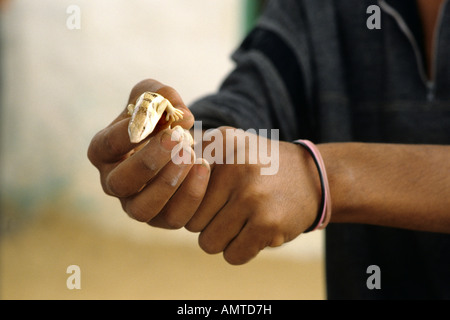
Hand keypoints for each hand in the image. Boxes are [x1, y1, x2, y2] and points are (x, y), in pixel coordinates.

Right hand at [87, 79, 210, 227]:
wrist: (177, 142)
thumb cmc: (158, 117)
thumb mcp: (156, 96)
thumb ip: (162, 95)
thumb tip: (183, 116)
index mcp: (104, 151)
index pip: (105, 146)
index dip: (126, 133)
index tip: (151, 118)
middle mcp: (114, 182)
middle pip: (120, 183)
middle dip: (148, 162)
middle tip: (176, 138)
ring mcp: (135, 204)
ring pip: (142, 209)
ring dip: (168, 183)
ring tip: (190, 154)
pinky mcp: (160, 218)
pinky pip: (173, 218)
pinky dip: (190, 195)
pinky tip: (204, 167)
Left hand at [183, 127, 321, 264]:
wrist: (314, 176)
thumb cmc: (261, 165)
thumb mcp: (232, 143)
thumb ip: (196, 152)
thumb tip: (160, 177)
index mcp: (221, 145)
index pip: (177, 187)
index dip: (186, 201)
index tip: (204, 199)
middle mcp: (234, 168)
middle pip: (190, 220)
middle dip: (205, 222)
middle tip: (228, 210)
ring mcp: (252, 196)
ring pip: (208, 242)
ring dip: (222, 239)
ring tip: (241, 221)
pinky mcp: (268, 223)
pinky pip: (233, 255)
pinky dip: (240, 250)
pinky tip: (255, 232)